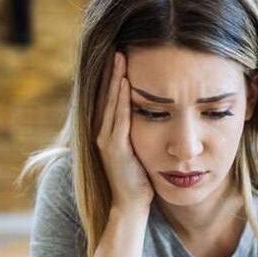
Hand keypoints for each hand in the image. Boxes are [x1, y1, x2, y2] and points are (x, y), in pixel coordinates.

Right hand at [96, 52, 153, 218]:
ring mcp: (106, 140)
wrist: (131, 205)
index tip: (122, 59)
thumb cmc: (139, 180)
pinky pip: (118, 118)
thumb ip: (139, 133)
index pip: (111, 100)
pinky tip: (126, 83)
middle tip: (119, 50)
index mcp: (109, 133)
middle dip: (113, 73)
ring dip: (115, 80)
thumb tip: (154, 117)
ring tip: (120, 58)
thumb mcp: (139, 151)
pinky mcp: (114, 148)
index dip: (115, 79)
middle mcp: (103, 133)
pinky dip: (121, 100)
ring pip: (111, 103)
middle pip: (107, 96)